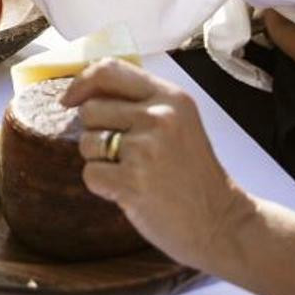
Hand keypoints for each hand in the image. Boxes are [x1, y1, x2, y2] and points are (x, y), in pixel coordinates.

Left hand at [63, 60, 254, 271]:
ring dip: (100, 161)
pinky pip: (90, 174)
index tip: (71, 99)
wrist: (223, 224)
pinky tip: (130, 192)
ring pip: (87, 142)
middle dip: (97, 133)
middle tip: (125, 154)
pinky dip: (103, 186)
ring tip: (133, 173)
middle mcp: (159, 118)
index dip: (82, 82)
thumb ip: (138, 101)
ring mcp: (146, 150)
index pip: (109, 70)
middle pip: (90, 110)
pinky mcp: (133, 182)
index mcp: (170, 98)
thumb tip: (81, 90)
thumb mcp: (177, 123)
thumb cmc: (192, 173)